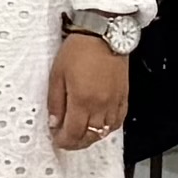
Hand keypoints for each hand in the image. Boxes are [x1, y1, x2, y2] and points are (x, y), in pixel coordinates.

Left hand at [44, 32, 129, 152]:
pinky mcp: (123, 96)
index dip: (63, 141)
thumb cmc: (79, 50)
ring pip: (104, 131)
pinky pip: (118, 121)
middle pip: (89, 136)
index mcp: (82, 101)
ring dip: (91, 136)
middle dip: (76, 142)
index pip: (73, 134)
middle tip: (66, 139)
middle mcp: (100, 105)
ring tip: (81, 132)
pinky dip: (107, 127)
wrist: (103, 34)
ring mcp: (114, 102)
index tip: (57, 139)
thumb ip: (55, 102)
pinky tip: (99, 124)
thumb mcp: (57, 74)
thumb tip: (54, 122)